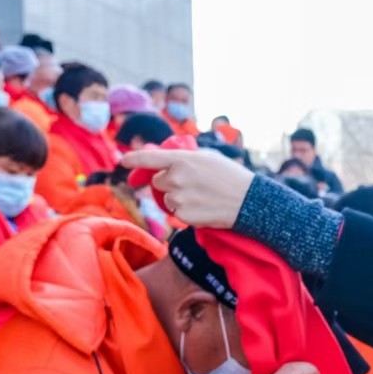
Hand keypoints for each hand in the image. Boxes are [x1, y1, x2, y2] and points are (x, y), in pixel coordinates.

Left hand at [118, 148, 255, 227]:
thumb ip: (185, 158)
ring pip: (167, 200)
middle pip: (158, 182)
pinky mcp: (183, 216)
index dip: (134, 159)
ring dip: (178, 199)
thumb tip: (165, 162)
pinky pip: (176, 214)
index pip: (150, 158)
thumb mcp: (208, 157)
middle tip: (192, 185)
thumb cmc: (231, 177)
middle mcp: (176, 177)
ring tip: (202, 198)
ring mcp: (178, 197)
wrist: (249, 202)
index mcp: (182, 159)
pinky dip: (186, 213)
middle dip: (169, 184)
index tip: (123, 161)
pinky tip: (203, 209)